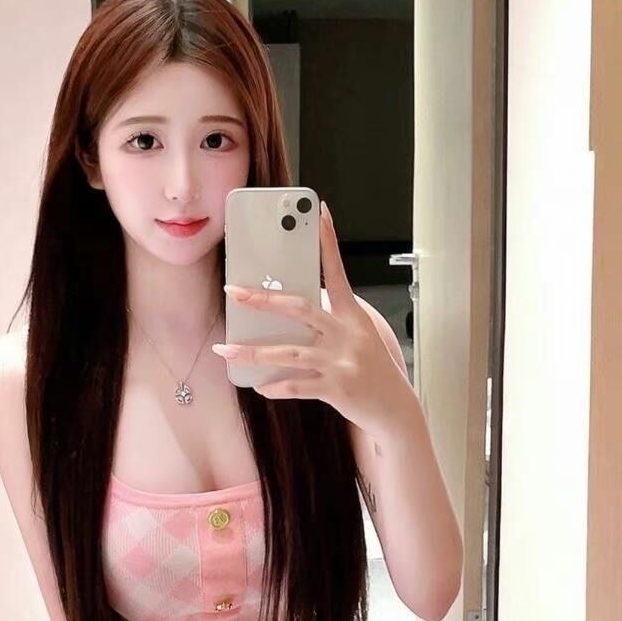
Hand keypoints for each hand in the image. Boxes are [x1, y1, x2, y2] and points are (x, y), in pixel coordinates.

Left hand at [213, 200, 412, 441]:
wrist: (395, 408)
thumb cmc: (372, 369)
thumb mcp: (358, 337)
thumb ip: (329, 322)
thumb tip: (286, 311)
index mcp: (352, 315)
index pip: (337, 271)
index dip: (328, 242)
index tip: (319, 212)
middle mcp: (347, 334)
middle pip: (299, 309)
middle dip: (263, 300)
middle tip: (233, 292)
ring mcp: (341, 361)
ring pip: (288, 352)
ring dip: (253, 353)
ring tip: (226, 351)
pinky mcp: (336, 388)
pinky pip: (296, 386)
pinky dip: (275, 386)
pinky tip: (260, 385)